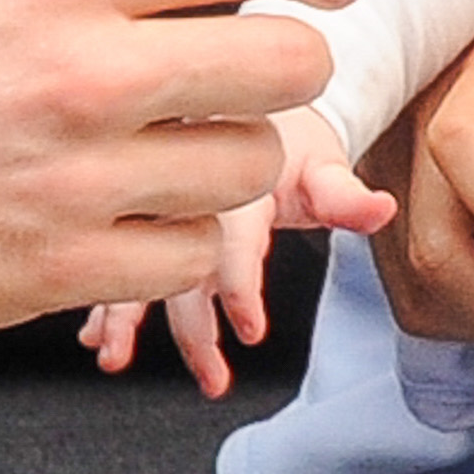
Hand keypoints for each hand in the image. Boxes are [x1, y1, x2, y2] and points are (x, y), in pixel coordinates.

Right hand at [0, 0, 351, 357]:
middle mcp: (82, 72)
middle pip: (284, 63)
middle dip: (290, 63)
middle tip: (257, 71)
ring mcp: (78, 180)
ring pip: (248, 167)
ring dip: (228, 157)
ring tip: (175, 148)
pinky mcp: (62, 272)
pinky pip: (190, 254)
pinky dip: (178, 237)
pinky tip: (135, 216)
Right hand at [75, 108, 388, 393]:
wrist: (240, 96)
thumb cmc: (284, 138)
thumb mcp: (319, 163)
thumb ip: (343, 193)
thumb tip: (381, 209)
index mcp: (232, 182)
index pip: (234, 238)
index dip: (240, 284)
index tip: (251, 330)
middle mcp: (185, 194)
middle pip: (181, 262)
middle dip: (192, 327)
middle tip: (213, 377)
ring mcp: (154, 210)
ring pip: (133, 262)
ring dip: (123, 316)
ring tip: (115, 359)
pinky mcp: (137, 222)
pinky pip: (111, 258)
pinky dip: (100, 299)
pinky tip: (93, 335)